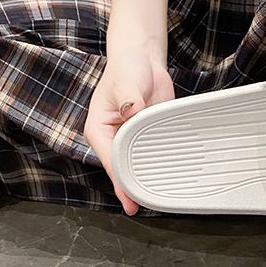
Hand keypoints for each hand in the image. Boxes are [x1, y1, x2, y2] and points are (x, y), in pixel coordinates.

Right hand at [83, 29, 173, 214]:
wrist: (143, 60)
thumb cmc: (126, 68)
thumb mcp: (125, 81)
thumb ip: (129, 96)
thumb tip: (132, 109)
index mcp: (99, 130)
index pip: (110, 160)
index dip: (120, 180)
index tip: (128, 199)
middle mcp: (113, 139)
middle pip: (122, 169)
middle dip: (131, 187)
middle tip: (141, 206)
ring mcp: (131, 140)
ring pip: (137, 165)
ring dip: (144, 179)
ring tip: (154, 199)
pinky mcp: (147, 137)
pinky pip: (152, 155)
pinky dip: (158, 165)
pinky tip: (166, 178)